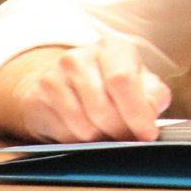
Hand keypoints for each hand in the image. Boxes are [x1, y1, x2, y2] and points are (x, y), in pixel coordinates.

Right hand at [0, 39, 170, 142]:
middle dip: (120, 132)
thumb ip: (152, 96)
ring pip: (83, 126)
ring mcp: (53, 77)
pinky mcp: (37, 98)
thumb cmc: (110, 84)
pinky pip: (63, 134)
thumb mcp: (140, 83)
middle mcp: (79, 58)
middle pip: (103, 109)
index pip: (122, 81)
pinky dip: (80, 142)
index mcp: (113, 48)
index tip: (147, 134)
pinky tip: (85, 134)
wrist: (64, 82)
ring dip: (100, 140)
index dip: (137, 113)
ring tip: (108, 135)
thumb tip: (150, 115)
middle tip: (128, 140)